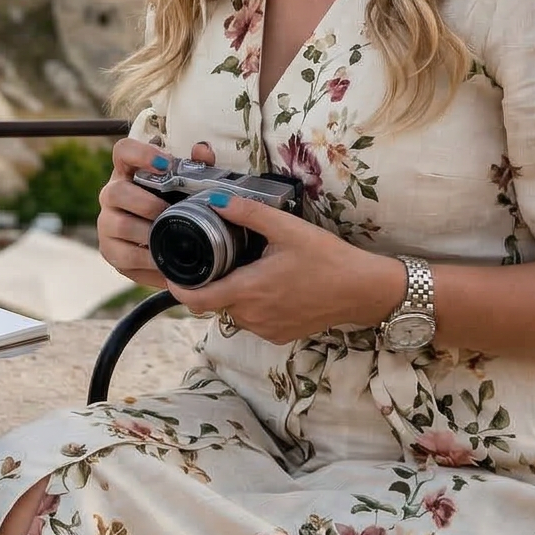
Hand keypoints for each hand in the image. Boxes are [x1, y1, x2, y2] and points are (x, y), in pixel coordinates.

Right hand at [95, 137, 216, 284]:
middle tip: (168, 212)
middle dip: (145, 203)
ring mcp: (107, 222)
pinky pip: (124, 256)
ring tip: (169, 238)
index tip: (165, 164)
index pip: (123, 151)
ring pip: (118, 225)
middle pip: (116, 192)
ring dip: (147, 232)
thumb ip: (197, 167)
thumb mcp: (188, 188)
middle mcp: (112, 194)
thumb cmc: (176, 209)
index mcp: (130, 172)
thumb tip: (202, 150)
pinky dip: (147, 259)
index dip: (140, 154)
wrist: (170, 250)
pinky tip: (164, 260)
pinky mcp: (110, 250)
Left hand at [165, 192, 403, 344]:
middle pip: (214, 303)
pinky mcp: (279, 335)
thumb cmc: (327, 257)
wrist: (362, 290)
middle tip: (216, 258)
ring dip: (231, 293)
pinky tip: (267, 285)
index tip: (172, 273)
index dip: (178, 288)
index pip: (197, 300)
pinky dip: (251, 304)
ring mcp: (266, 329)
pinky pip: (252, 320)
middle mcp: (253, 316)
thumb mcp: (287, 228)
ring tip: (246, 268)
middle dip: (210, 283)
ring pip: (232, 312)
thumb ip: (248, 213)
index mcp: (249, 290)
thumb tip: (215, 199)